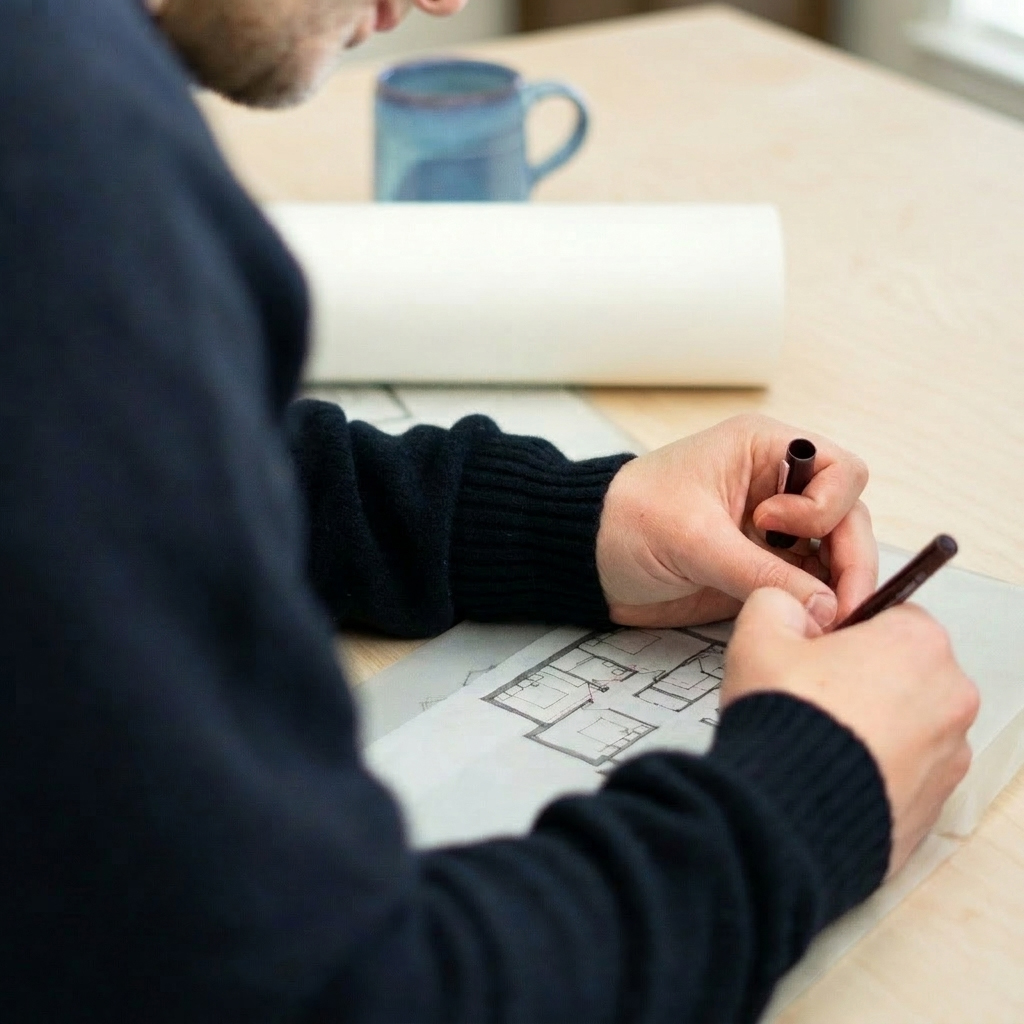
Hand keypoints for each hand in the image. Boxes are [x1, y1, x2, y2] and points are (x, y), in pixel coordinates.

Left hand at [596, 414, 875, 629]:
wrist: (587, 557)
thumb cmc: (627, 521)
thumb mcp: (694, 540)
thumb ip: (761, 572)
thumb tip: (827, 606)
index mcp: (764, 450)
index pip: (839, 471)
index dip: (826, 506)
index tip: (777, 530)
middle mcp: (778, 485)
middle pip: (848, 517)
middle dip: (851, 560)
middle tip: (844, 608)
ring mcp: (776, 530)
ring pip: (837, 555)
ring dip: (840, 587)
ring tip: (828, 623)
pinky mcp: (764, 566)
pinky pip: (812, 583)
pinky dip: (819, 604)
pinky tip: (814, 624)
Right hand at [723, 589, 978, 875]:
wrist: (786, 813)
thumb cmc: (784, 721)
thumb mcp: (760, 634)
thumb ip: (778, 603)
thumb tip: (789, 608)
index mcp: (918, 643)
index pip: (890, 615)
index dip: (846, 631)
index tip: (816, 650)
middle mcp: (950, 697)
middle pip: (904, 670)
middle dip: (864, 677)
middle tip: (811, 694)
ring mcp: (949, 756)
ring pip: (908, 723)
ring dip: (872, 723)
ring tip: (817, 738)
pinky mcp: (935, 804)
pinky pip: (905, 771)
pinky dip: (876, 767)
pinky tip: (830, 771)